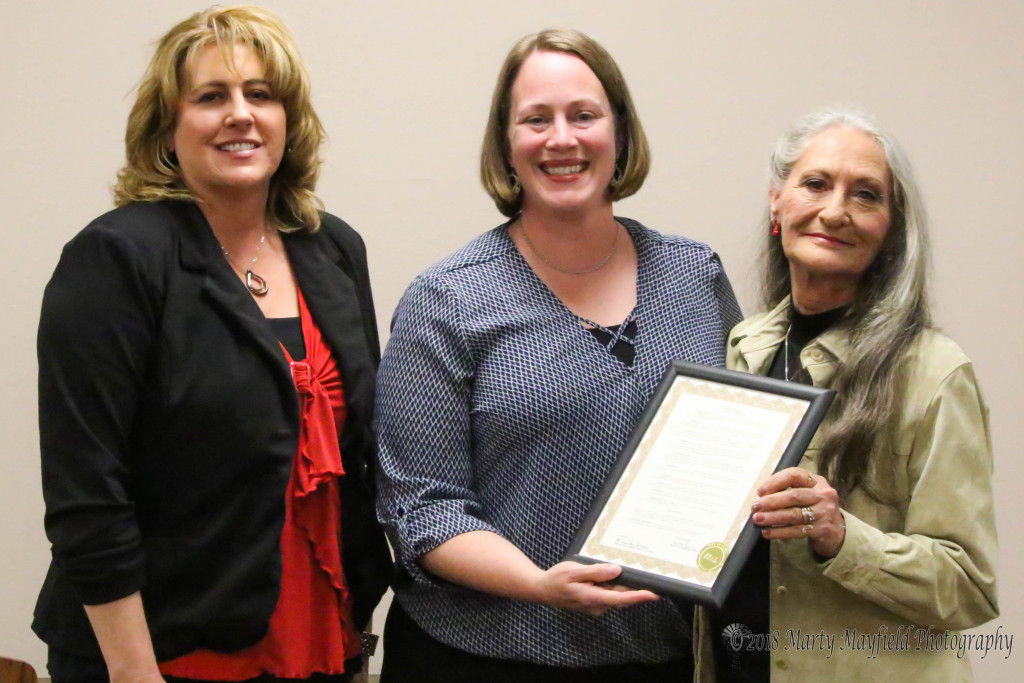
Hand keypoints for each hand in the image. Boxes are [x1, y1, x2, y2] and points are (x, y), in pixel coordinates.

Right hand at [533, 561, 658, 615]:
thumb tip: (616, 571)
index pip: (620, 599)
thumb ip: (595, 572)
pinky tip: (606, 574)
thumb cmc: (556, 579)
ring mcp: (595, 606)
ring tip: (618, 568)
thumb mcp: (573, 571)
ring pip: (613, 593)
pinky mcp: (593, 603)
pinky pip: (607, 593)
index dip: (638, 597)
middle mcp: (596, 606)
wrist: (542, 590)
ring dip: (618, 583)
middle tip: (642, 571)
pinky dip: (610, 585)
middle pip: (620, 595)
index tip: (653, 594)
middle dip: (631, 585)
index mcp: (592, 598)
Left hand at [750, 467, 845, 557]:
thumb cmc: (814, 508)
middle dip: (771, 501)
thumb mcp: (806, 494)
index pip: (794, 475)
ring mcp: (825, 512)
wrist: (836, 531)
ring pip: (794, 514)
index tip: (760, 491)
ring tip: (758, 519)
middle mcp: (823, 494)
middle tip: (755, 506)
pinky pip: (797, 530)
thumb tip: (761, 497)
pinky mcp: (823, 529)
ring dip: (773, 517)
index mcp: (816, 482)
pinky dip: (780, 532)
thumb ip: (788, 490)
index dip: (775, 481)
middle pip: (794, 495)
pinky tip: (768, 532)